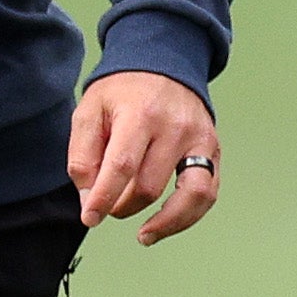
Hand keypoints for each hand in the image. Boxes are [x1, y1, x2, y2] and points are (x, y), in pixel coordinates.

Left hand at [69, 71, 221, 243]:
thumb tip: (90, 199)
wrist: (165, 62)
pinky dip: (187, 217)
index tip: (90, 218)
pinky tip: (165, 224)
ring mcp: (200, 140)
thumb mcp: (89, 111)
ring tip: (142, 234)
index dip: (104, 198)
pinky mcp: (213, 150)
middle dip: (122, 207)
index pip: (122, 166)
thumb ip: (82, 155)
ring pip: (188, 197)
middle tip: (108, 205)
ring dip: (162, 223)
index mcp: (140, 114)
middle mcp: (175, 127)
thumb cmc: (122, 91)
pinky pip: (207, 194)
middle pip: (149, 186)